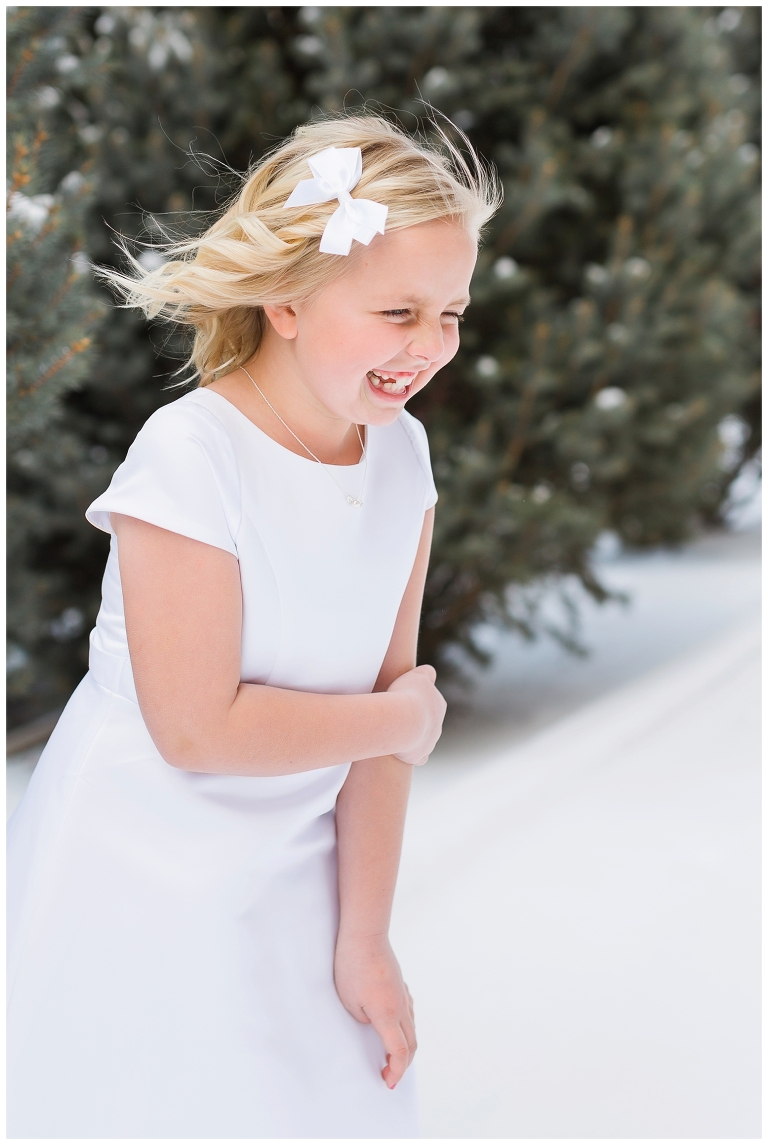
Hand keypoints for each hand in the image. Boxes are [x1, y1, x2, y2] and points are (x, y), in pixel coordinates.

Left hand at [334, 935, 416, 1089]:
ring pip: (412, 1027)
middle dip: (404, 1064)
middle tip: (390, 1075)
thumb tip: (373, 1024)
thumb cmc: (352, 966)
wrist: (365, 934)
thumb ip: (363, 1019)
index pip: (401, 1052)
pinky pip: (408, 1011)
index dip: (397, 1072)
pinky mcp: (400, 983)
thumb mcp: (350, 1002)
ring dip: (406, 1045)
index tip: (388, 1082)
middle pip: (412, 1043)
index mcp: (388, 1015)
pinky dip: (405, 1027)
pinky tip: (394, 1025)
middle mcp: (401, 1006)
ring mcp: (403, 993)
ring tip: (392, 1055)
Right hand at [387, 664, 446, 765]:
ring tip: (392, 730)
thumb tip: (430, 672)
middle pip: (427, 722)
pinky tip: (401, 750)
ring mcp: (430, 742)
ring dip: (410, 736)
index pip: (431, 701)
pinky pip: (418, 757)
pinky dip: (411, 754)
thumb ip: (426, 673)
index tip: (402, 697)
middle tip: (395, 714)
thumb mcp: (417, 675)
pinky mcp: (419, 756)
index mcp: (439, 704)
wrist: (402, 722)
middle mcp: (438, 725)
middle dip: (414, 719)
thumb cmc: (406, 695)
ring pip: (422, 740)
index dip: (416, 699)